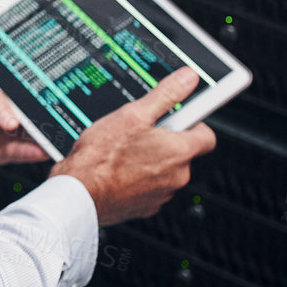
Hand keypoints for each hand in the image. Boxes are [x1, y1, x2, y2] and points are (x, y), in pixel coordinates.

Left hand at [0, 71, 48, 170]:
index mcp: (4, 92)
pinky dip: (30, 153)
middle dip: (48, 120)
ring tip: (56, 138)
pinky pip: (18, 153)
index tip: (57, 100)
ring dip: (44, 139)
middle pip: (34, 118)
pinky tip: (40, 150)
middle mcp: (8, 114)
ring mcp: (5, 134)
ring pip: (31, 137)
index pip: (29, 95)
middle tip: (62, 121)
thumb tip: (13, 119)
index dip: (43, 97)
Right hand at [51, 66, 216, 226]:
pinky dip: (140, 178)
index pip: (207, 135)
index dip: (193, 123)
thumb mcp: (133, 114)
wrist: (78, 193)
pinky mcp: (147, 207)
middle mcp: (178, 177)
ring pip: (165, 170)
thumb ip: (166, 95)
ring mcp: (162, 195)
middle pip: (183, 152)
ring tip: (125, 151)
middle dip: (165, 141)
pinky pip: (151, 187)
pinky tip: (120, 169)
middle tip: (140, 132)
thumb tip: (188, 78)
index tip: (178, 117)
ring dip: (152, 160)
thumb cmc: (101, 157)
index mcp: (180, 151)